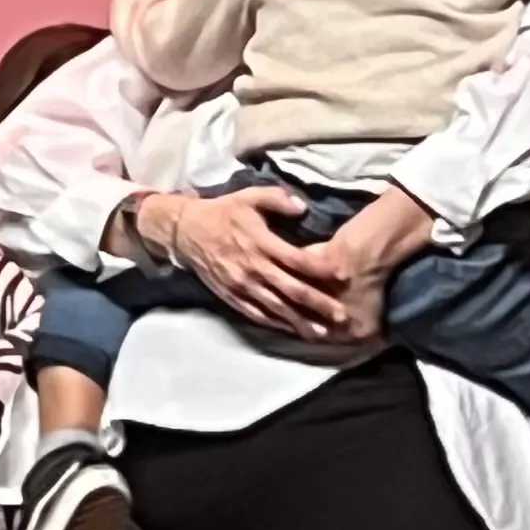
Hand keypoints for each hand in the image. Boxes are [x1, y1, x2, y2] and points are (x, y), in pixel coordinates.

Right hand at [144, 185, 358, 340]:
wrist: (187, 231)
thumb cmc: (224, 212)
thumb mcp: (250, 196)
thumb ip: (278, 199)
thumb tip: (304, 207)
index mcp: (261, 243)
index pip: (297, 260)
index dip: (320, 269)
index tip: (342, 275)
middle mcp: (253, 268)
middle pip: (291, 290)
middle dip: (318, 304)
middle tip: (342, 316)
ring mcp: (242, 286)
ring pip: (276, 308)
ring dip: (300, 321)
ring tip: (322, 333)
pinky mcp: (232, 297)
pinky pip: (257, 314)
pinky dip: (276, 324)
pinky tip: (291, 330)